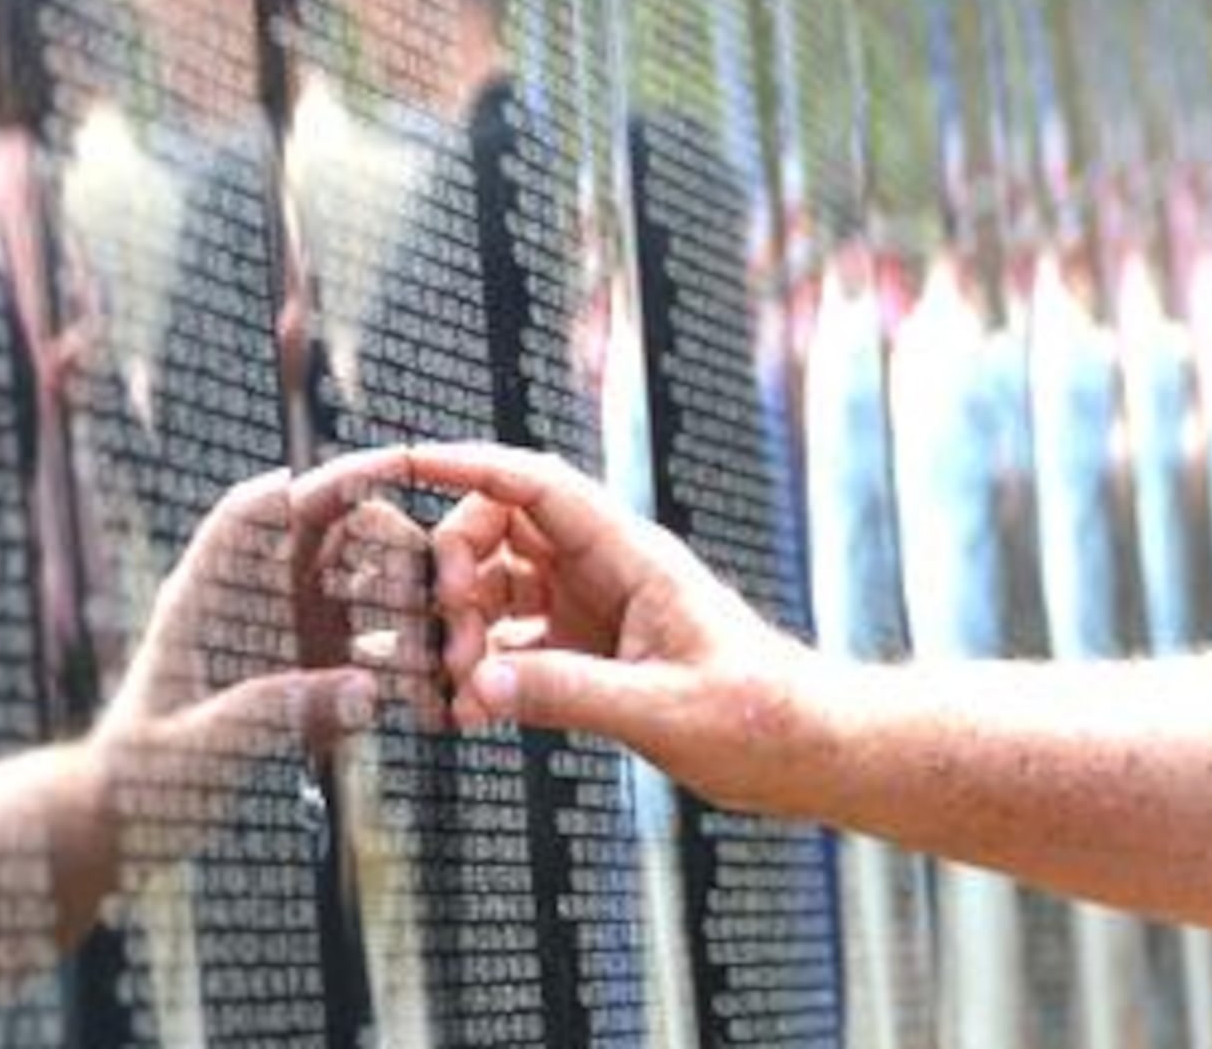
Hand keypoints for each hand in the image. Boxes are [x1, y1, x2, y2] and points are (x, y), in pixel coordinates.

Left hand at [93, 456, 424, 784]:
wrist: (134, 823)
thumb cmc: (142, 777)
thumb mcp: (201, 746)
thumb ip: (275, 710)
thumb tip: (364, 688)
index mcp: (211, 590)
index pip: (265, 509)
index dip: (330, 479)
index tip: (397, 465)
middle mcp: (259, 598)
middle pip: (339, 536)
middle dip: (396, 554)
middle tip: (442, 597)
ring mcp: (294, 632)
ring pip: (372, 587)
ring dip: (415, 613)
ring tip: (450, 657)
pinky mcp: (320, 673)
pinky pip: (382, 649)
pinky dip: (413, 670)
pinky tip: (433, 702)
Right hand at [403, 440, 828, 813]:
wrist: (806, 751)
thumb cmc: (760, 717)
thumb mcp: (662, 709)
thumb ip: (570, 694)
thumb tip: (480, 684)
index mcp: (632, 557)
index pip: (538, 486)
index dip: (469, 466)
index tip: (405, 461)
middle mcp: (607, 572)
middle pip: (502, 530)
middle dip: (456, 570)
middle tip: (450, 640)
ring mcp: (596, 611)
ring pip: (500, 588)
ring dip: (465, 630)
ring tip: (459, 691)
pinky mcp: (592, 654)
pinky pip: (515, 644)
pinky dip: (485, 671)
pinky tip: (469, 715)